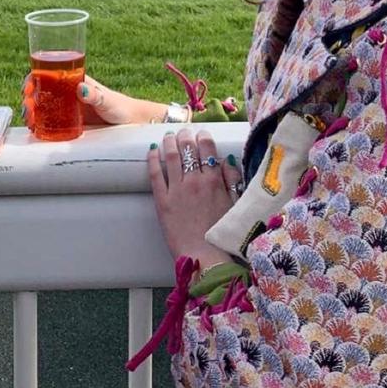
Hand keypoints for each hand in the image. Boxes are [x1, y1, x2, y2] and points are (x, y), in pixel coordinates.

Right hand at [21, 73, 165, 128]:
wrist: (130, 122)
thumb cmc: (120, 107)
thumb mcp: (108, 100)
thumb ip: (96, 96)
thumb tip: (81, 89)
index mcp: (74, 82)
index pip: (48, 75)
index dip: (33, 79)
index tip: (26, 88)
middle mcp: (67, 93)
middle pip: (41, 91)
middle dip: (28, 98)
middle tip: (27, 109)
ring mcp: (67, 108)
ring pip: (42, 107)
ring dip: (31, 112)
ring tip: (29, 120)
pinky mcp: (69, 123)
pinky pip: (50, 121)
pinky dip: (39, 124)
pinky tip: (34, 129)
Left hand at [147, 128, 242, 261]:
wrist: (204, 255)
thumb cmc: (221, 233)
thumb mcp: (234, 203)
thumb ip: (231, 180)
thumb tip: (226, 160)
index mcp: (214, 181)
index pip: (207, 148)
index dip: (203, 137)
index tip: (202, 134)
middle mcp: (194, 181)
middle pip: (188, 148)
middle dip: (186, 135)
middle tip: (184, 132)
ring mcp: (177, 190)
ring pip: (171, 156)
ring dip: (169, 142)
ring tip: (168, 136)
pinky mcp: (162, 201)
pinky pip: (155, 174)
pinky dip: (153, 160)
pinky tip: (152, 151)